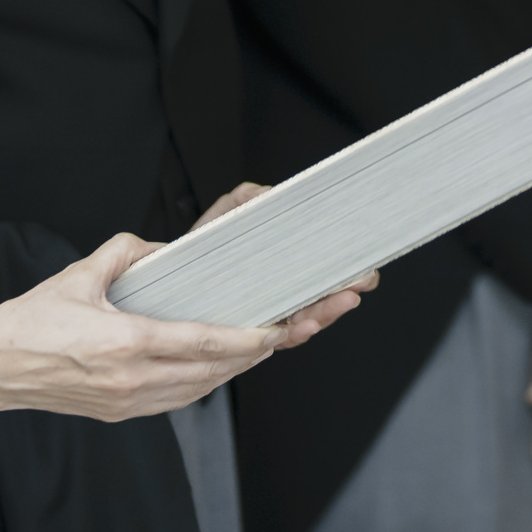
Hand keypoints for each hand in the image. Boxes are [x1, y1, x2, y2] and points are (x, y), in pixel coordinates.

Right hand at [0, 232, 365, 426]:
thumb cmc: (26, 323)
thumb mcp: (78, 275)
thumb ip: (125, 253)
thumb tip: (160, 249)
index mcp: (124, 345)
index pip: (202, 344)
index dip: (248, 339)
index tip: (278, 329)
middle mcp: (131, 381)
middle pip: (213, 371)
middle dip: (257, 352)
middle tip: (292, 330)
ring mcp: (126, 403)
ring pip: (200, 389)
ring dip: (234, 368)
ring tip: (265, 345)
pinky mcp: (119, 413)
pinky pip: (177, 400)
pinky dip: (205, 381)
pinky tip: (219, 365)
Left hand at [189, 182, 375, 349]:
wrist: (168, 280)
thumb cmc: (198, 253)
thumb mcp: (224, 220)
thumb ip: (244, 200)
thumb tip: (268, 193)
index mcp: (280, 270)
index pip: (321, 273)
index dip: (346, 272)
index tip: (364, 265)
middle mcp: (279, 297)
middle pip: (321, 299)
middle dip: (345, 292)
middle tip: (361, 281)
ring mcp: (266, 317)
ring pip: (306, 321)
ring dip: (327, 312)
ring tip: (342, 300)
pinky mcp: (247, 334)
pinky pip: (276, 339)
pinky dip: (293, 332)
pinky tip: (304, 324)